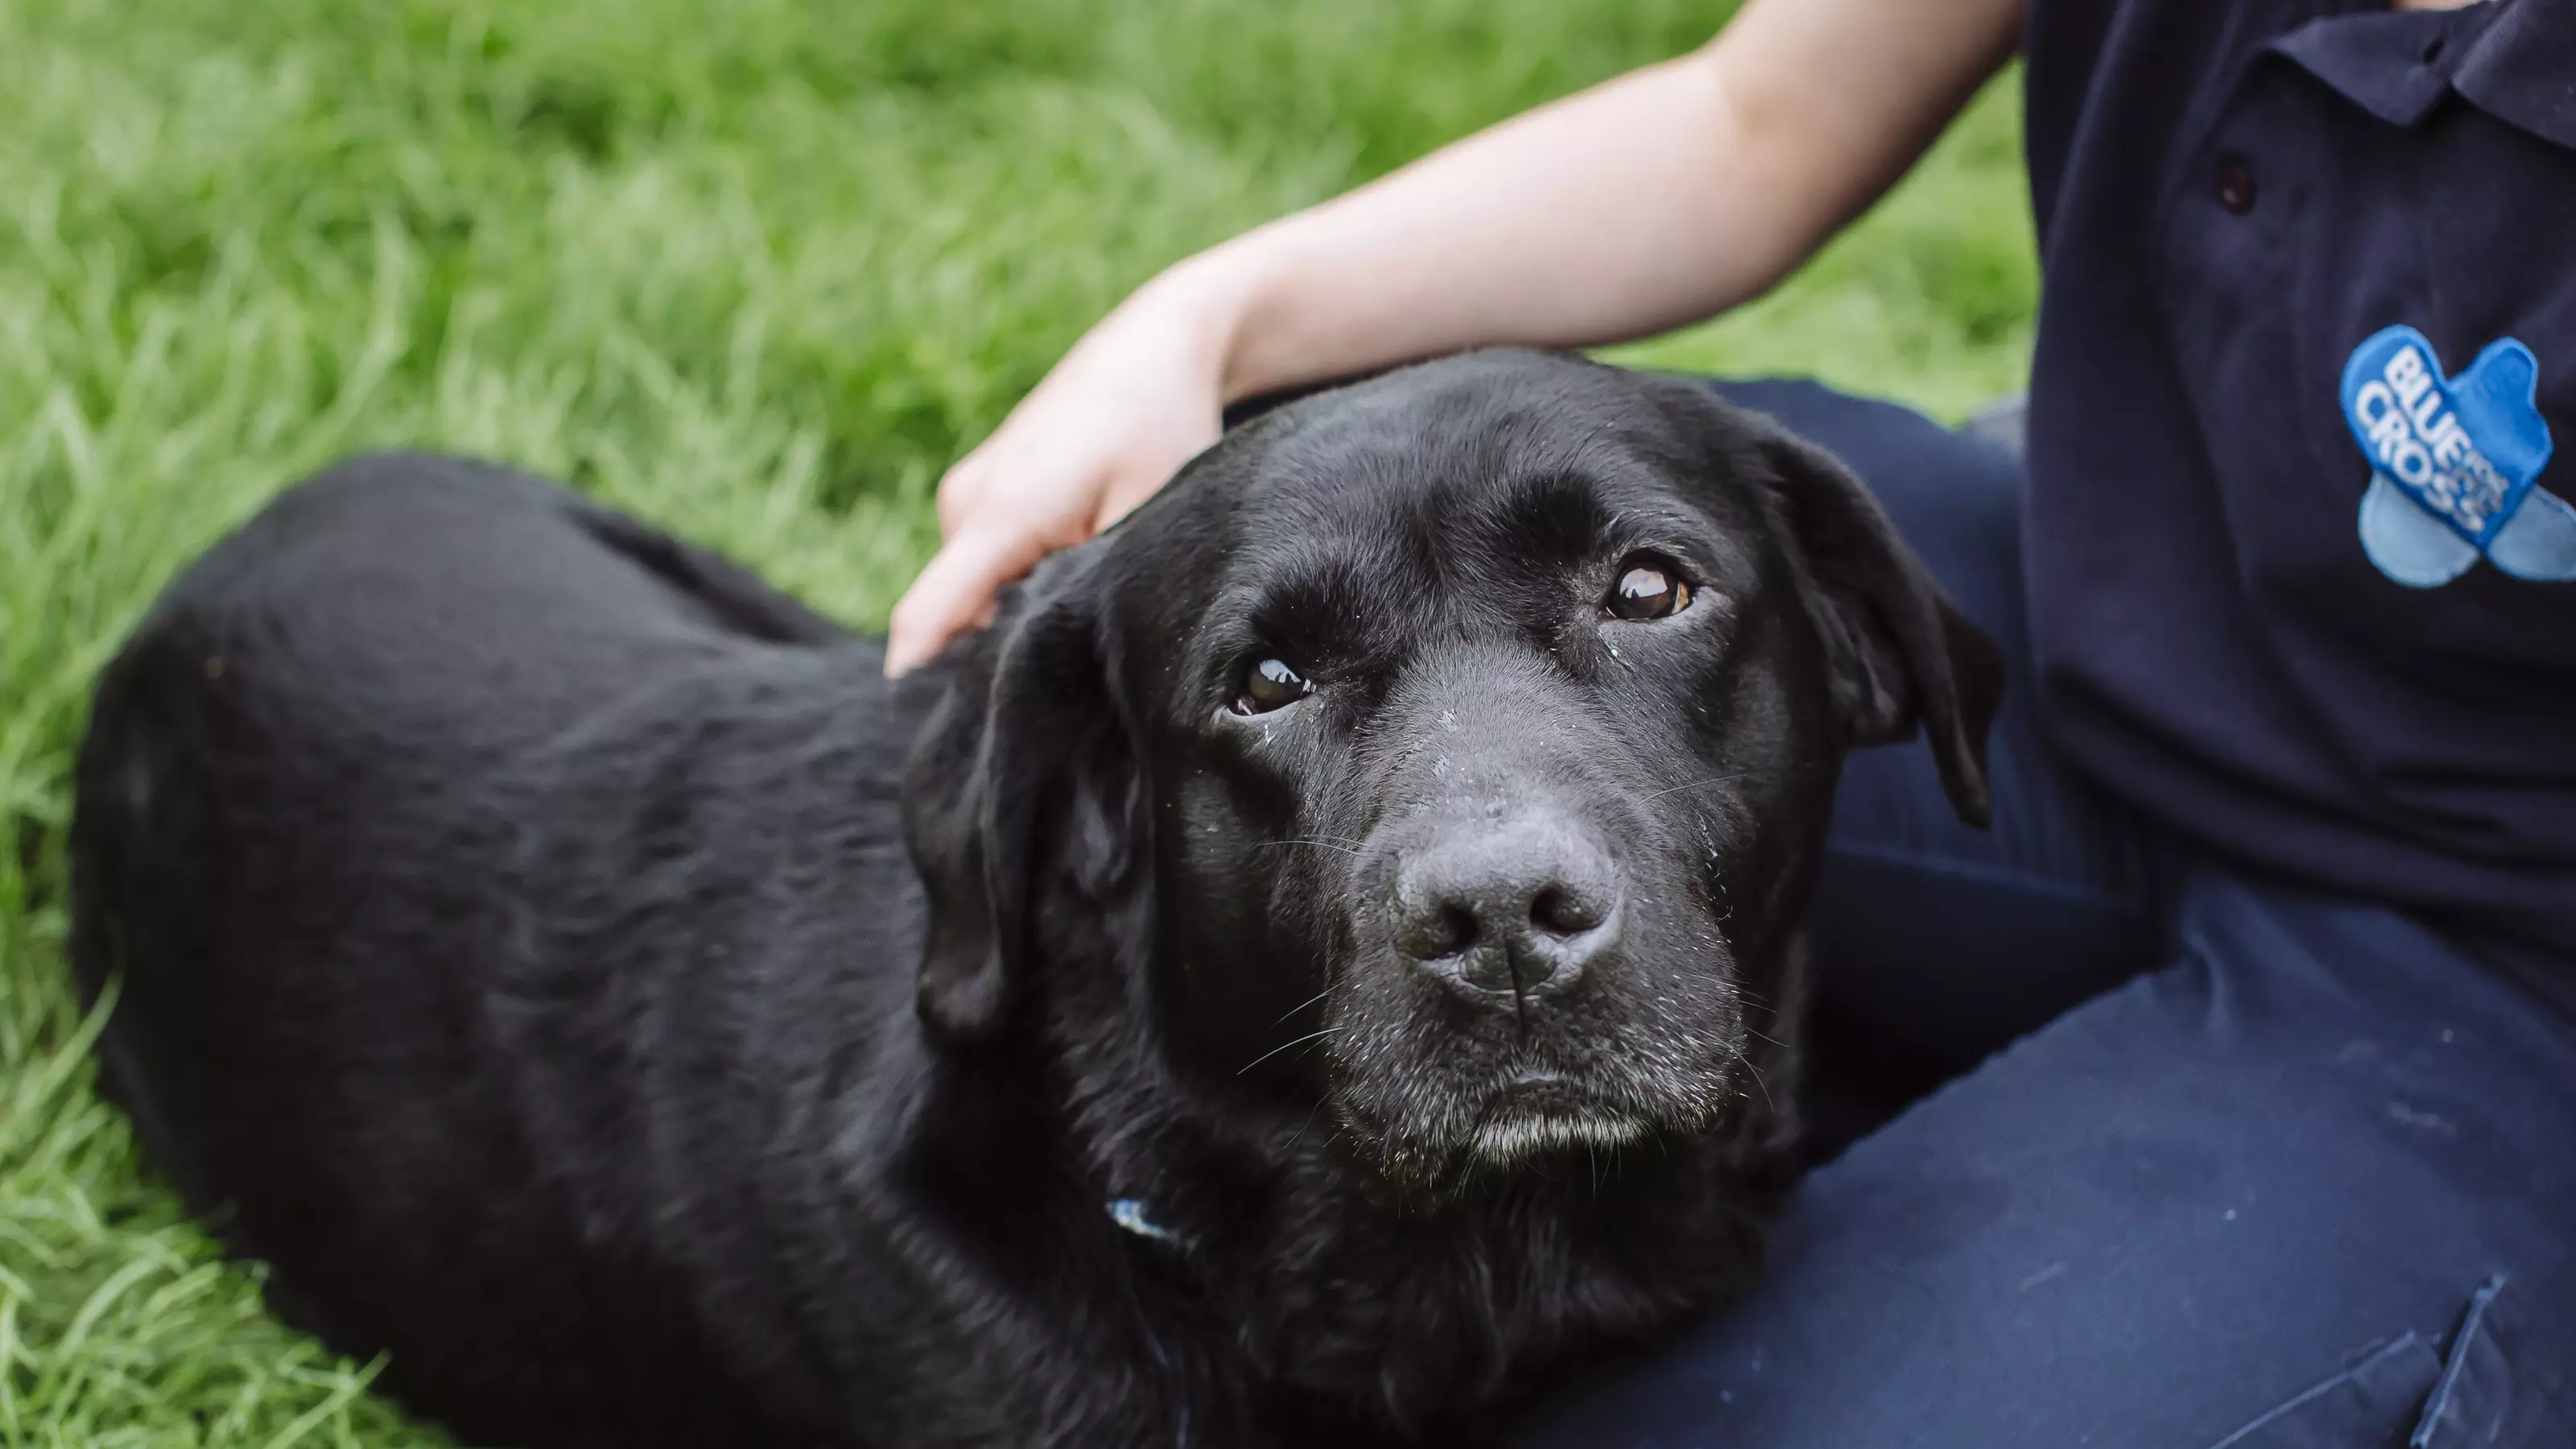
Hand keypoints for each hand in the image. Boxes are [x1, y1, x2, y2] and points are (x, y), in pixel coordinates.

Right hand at [885, 270, 1238, 674]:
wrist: (1156, 343)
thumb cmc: (1161, 424)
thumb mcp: (1144, 517)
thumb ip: (1095, 589)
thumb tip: (1066, 660)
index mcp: (1001, 514)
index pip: (927, 620)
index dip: (922, 687)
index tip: (938, 747)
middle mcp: (965, 504)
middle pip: (955, 617)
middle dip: (996, 657)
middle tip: (1063, 693)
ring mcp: (966, 495)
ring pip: (974, 592)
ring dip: (1015, 615)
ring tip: (1082, 620)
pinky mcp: (979, 492)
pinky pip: (983, 564)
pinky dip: (1017, 584)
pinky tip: (1071, 581)